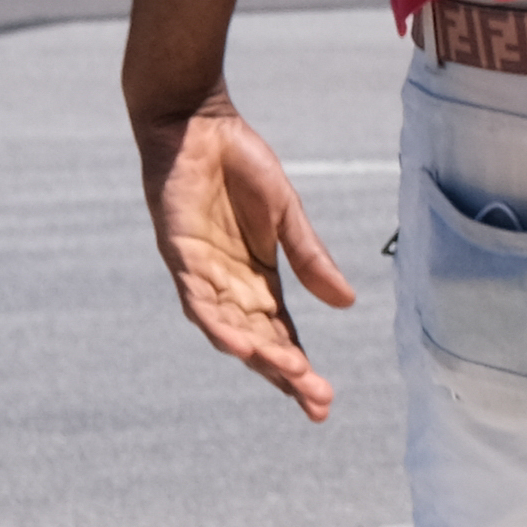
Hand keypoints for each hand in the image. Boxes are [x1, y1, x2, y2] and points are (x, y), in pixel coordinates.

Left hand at [137, 90, 355, 419]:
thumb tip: (347, 304)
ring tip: (288, 375)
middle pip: (259, 342)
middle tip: (317, 401)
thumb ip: (310, 259)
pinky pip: (197, 299)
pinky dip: (218, 324)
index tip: (324, 402)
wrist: (198, 124)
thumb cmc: (241, 164)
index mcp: (258, 278)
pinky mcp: (179, 255)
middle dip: (286, 374)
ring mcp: (202, 274)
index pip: (282, 334)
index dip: (300, 368)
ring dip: (257, 355)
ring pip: (229, 329)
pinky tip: (240, 344)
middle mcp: (229, 286)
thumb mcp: (288, 215)